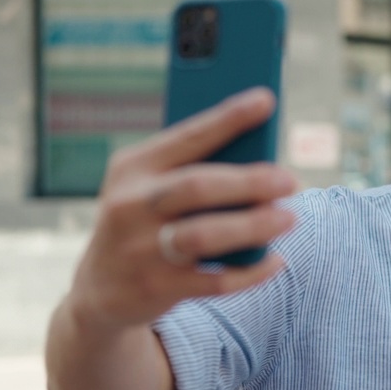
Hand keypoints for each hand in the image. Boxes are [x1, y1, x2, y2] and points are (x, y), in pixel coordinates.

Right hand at [65, 88, 298, 336]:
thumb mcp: (151, 187)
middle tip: (290, 180)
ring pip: (204, 235)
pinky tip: (275, 260)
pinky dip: (250, 271)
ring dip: (252, 226)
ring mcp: (141, 249)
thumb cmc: (146, 221)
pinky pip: (214, 281)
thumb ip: (195, 170)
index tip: (266, 100)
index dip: (228, 118)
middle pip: (197, 186)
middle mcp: (130, 205)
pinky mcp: (157, 288)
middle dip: (248, 182)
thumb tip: (262, 157)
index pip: (187, 137)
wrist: (100, 289)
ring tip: (289, 218)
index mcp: (133, 167)